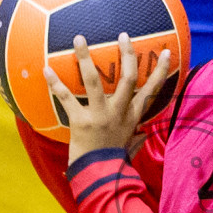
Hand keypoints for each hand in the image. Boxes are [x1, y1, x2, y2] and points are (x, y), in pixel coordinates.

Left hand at [45, 32, 171, 164]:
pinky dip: (55, 84)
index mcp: (132, 117)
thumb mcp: (130, 146)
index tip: (166, 53)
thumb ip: (137, 137)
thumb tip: (145, 133)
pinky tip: (45, 69)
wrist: (100, 176)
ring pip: (95, 81)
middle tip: (123, 35)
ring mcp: (100, 116)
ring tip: (79, 39)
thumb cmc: (113, 161)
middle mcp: (119, 112)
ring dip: (86, 58)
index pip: (152, 91)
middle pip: (128, 78)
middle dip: (127, 55)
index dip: (161, 71)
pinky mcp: (81, 121)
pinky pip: (66, 99)